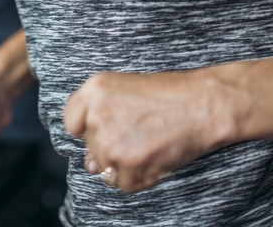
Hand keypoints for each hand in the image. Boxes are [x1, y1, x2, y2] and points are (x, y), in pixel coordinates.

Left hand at [63, 69, 233, 192]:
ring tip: (148, 142)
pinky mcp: (128, 166)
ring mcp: (111, 143)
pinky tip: (154, 156)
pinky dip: (139, 177)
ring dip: (125, 163)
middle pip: (91, 148)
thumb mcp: (124, 91)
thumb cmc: (168, 94)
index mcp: (93, 90)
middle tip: (139, 132)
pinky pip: (123, 184)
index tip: (105, 128)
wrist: (202, 105)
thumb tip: (89, 165)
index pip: (71, 123)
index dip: (88, 129)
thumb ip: (99, 119)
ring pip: (106, 168)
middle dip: (111, 146)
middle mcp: (96, 116)